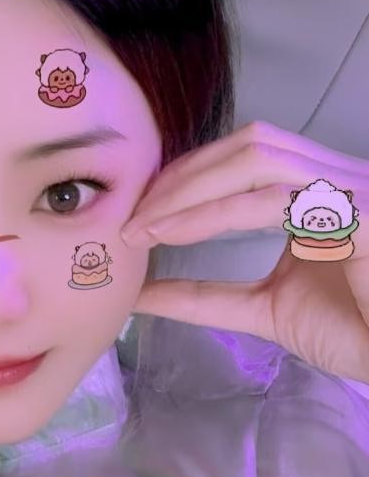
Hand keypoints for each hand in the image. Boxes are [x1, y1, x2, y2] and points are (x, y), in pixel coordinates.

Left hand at [120, 121, 368, 382]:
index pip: (245, 159)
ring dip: (190, 191)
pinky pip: (278, 200)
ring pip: (258, 161)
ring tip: (143, 226)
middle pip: (248, 145)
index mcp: (315, 194)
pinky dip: (216, 214)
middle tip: (130, 216)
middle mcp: (334, 179)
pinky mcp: (360, 214)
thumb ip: (206, 297)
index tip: (138, 213)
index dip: (187, 177)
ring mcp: (350, 191)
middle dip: (181, 178)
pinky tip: (173, 233)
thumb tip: (142, 291)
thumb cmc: (354, 330)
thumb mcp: (264, 308)